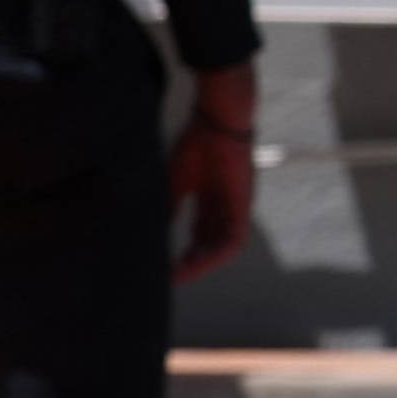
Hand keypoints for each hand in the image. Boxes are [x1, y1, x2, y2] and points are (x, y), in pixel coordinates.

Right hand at [172, 63, 256, 280]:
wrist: (220, 122)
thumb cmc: (198, 143)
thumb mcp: (177, 180)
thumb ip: (170, 205)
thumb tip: (154, 229)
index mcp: (211, 198)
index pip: (200, 232)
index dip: (185, 249)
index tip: (167, 264)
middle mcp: (225, 207)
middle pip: (210, 242)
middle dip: (192, 261)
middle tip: (171, 275)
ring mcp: (236, 208)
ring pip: (222, 246)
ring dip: (202, 262)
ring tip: (181, 274)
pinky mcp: (242, 207)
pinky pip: (232, 240)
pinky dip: (215, 254)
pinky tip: (196, 263)